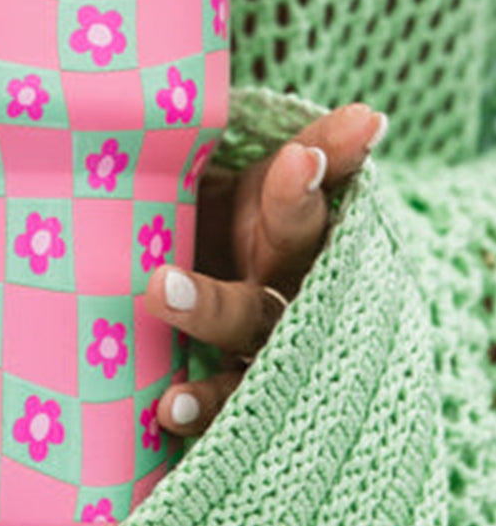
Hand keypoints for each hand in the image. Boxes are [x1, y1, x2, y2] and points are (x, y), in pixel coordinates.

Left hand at [145, 102, 387, 436]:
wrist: (197, 270)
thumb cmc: (237, 216)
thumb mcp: (264, 179)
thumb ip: (312, 149)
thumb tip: (371, 115)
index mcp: (291, 238)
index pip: (306, 213)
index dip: (305, 188)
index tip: (300, 159)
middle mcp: (284, 293)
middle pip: (272, 288)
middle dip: (225, 286)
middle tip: (159, 279)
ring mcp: (259, 343)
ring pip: (244, 340)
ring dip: (204, 326)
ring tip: (154, 305)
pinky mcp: (231, 383)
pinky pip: (223, 400)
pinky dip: (202, 408)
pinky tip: (166, 409)